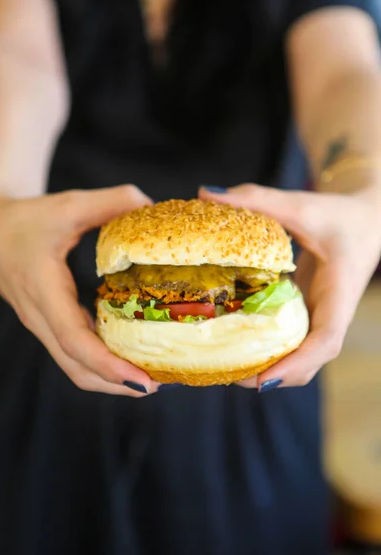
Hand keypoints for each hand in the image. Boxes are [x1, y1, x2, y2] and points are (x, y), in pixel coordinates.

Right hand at [0, 185, 158, 395]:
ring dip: (109, 378)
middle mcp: (41, 317)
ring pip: (74, 366)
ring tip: (150, 376)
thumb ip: (110, 202)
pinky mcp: (48, 323)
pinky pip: (74, 353)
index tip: (142, 380)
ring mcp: (43, 324)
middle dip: (117, 384)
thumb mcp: (67, 205)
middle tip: (160, 385)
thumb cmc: (26, 219)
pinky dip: (101, 362)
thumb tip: (150, 204)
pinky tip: (128, 354)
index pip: (75, 341)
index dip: (109, 365)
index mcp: (44, 291)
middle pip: (77, 368)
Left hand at [199, 184, 380, 389]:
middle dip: (275, 376)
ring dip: (270, 368)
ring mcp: (321, 316)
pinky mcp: (310, 312)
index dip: (297, 364)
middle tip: (230, 377)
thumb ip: (259, 198)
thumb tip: (208, 193)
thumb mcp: (301, 204)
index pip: (326, 339)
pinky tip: (236, 344)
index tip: (263, 380)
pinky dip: (269, 351)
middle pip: (310, 361)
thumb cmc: (339, 214)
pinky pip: (292, 341)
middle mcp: (332, 313)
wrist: (365, 218)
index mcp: (340, 292)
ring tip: (226, 368)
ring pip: (301, 357)